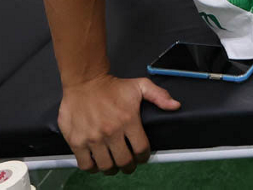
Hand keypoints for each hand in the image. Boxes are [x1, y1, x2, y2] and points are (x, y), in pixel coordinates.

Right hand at [58, 74, 179, 173]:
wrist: (85, 82)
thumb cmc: (112, 86)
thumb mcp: (140, 86)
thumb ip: (159, 96)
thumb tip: (175, 105)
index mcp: (128, 120)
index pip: (141, 149)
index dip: (144, 157)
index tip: (142, 157)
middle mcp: (111, 131)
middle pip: (124, 161)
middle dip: (129, 166)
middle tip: (128, 164)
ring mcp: (93, 138)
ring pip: (106, 166)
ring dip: (112, 169)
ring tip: (113, 165)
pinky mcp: (77, 141)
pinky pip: (86, 164)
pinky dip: (93, 168)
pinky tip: (97, 163)